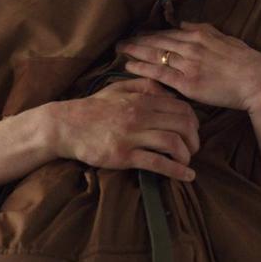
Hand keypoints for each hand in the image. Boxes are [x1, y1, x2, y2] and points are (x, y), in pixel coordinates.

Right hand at [48, 78, 198, 181]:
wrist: (66, 126)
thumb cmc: (93, 108)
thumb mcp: (118, 88)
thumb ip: (144, 85)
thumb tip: (167, 90)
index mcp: (141, 99)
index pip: (181, 108)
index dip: (193, 121)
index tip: (193, 132)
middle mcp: (140, 115)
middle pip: (182, 125)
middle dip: (194, 139)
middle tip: (193, 149)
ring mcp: (132, 136)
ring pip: (173, 143)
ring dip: (186, 155)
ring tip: (187, 162)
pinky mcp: (124, 155)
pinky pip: (157, 163)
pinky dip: (176, 171)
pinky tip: (186, 176)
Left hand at [117, 22, 260, 113]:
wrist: (258, 81)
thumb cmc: (246, 62)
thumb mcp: (226, 39)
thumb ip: (205, 30)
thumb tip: (185, 23)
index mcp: (200, 35)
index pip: (168, 33)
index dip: (150, 34)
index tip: (137, 34)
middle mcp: (191, 47)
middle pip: (157, 41)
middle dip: (137, 40)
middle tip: (119, 41)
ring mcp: (188, 64)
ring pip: (154, 55)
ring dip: (134, 52)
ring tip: (120, 51)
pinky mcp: (187, 83)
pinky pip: (159, 74)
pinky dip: (141, 69)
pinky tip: (128, 66)